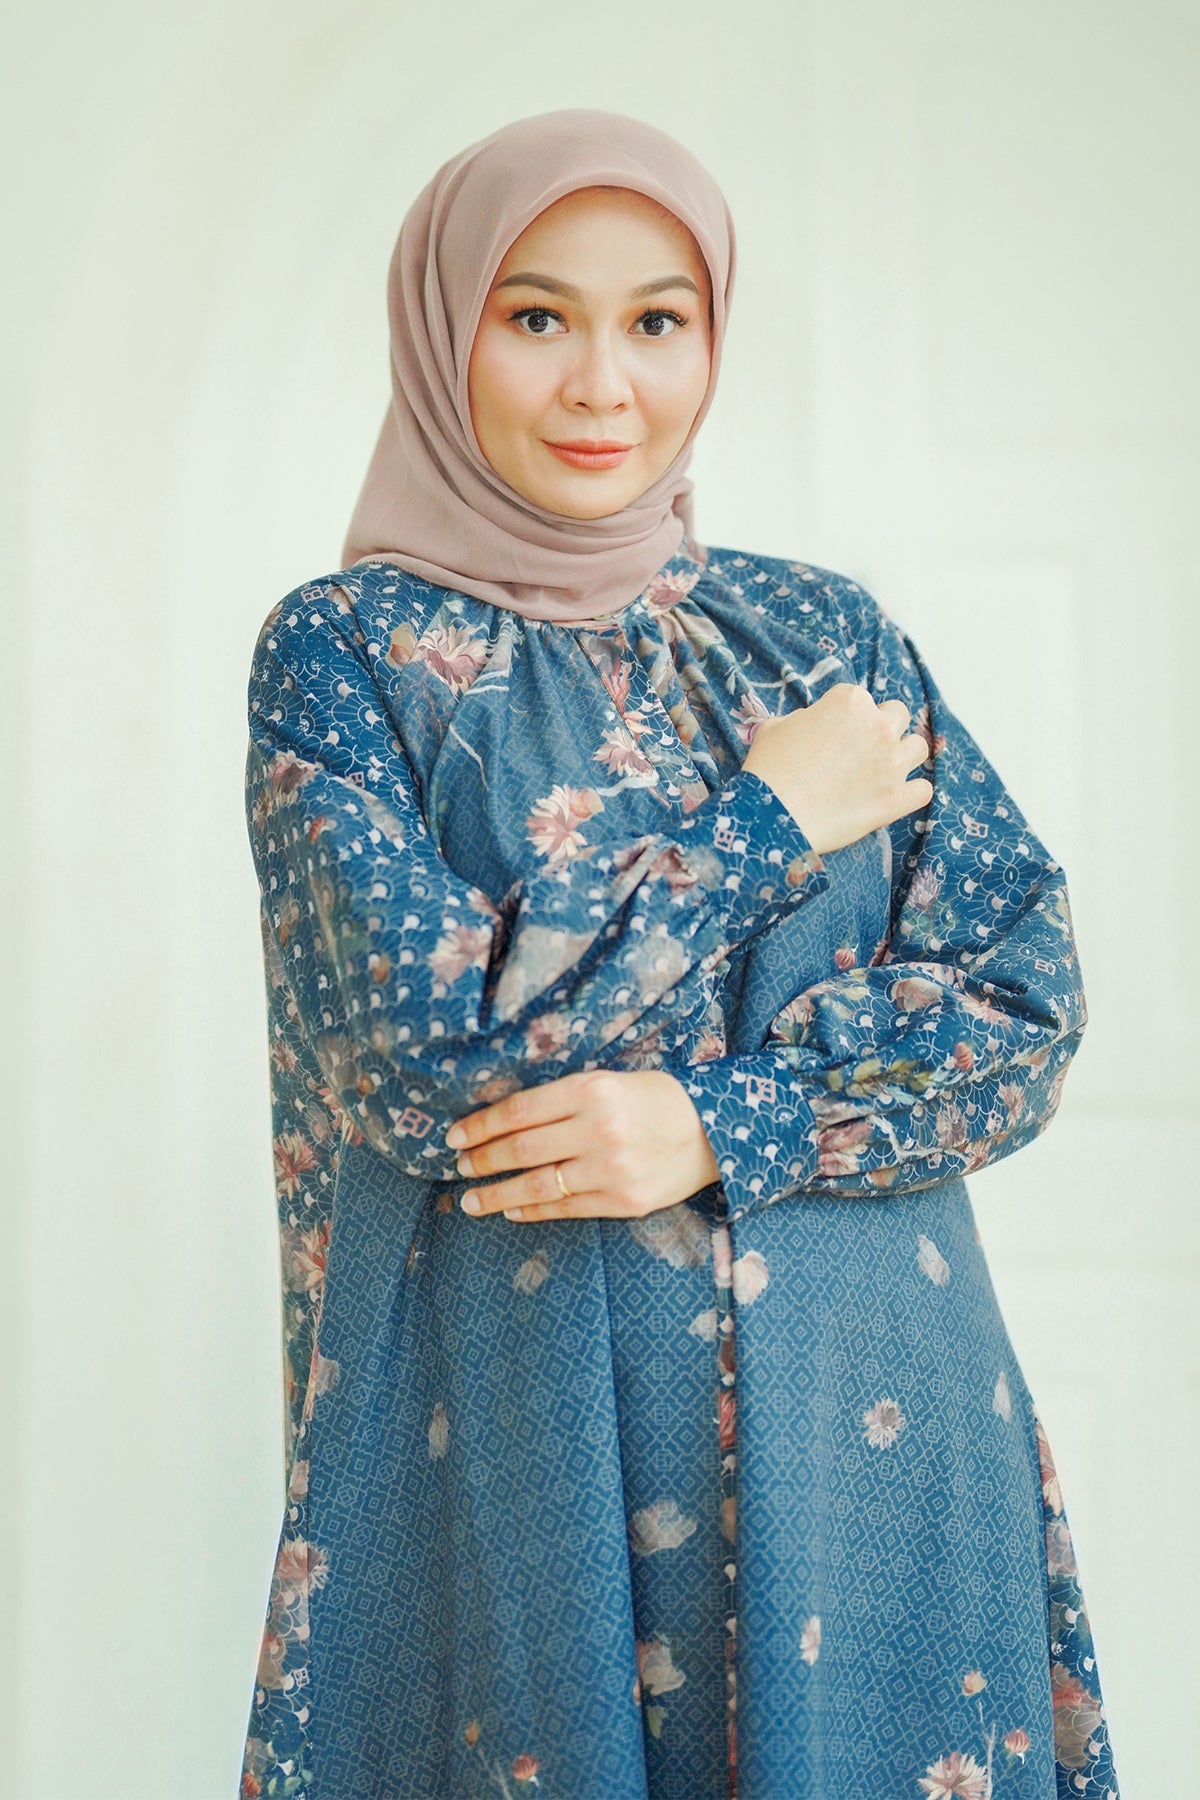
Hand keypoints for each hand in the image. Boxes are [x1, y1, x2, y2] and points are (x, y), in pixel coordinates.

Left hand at [444, 1069, 720, 1221]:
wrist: (712, 1131)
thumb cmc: (652, 1100)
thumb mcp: (608, 1082)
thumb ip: (561, 1100)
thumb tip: (502, 1123)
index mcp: (591, 1090)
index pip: (519, 1111)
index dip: (481, 1126)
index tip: (455, 1135)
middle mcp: (598, 1129)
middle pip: (522, 1148)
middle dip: (482, 1160)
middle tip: (458, 1167)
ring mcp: (611, 1169)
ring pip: (537, 1185)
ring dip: (497, 1194)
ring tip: (471, 1200)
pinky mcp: (623, 1200)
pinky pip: (566, 1208)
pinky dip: (533, 1209)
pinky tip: (513, 1209)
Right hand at [742, 681, 933, 853]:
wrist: (770, 814)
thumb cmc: (768, 769)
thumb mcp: (775, 726)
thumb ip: (803, 718)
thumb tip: (811, 725)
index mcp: (850, 702)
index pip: (859, 699)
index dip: (846, 717)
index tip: (833, 734)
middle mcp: (878, 726)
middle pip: (897, 715)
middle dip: (881, 728)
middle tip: (860, 749)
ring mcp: (892, 763)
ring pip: (918, 747)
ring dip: (903, 755)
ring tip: (882, 770)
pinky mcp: (896, 799)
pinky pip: (923, 790)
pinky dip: (911, 793)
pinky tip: (894, 797)